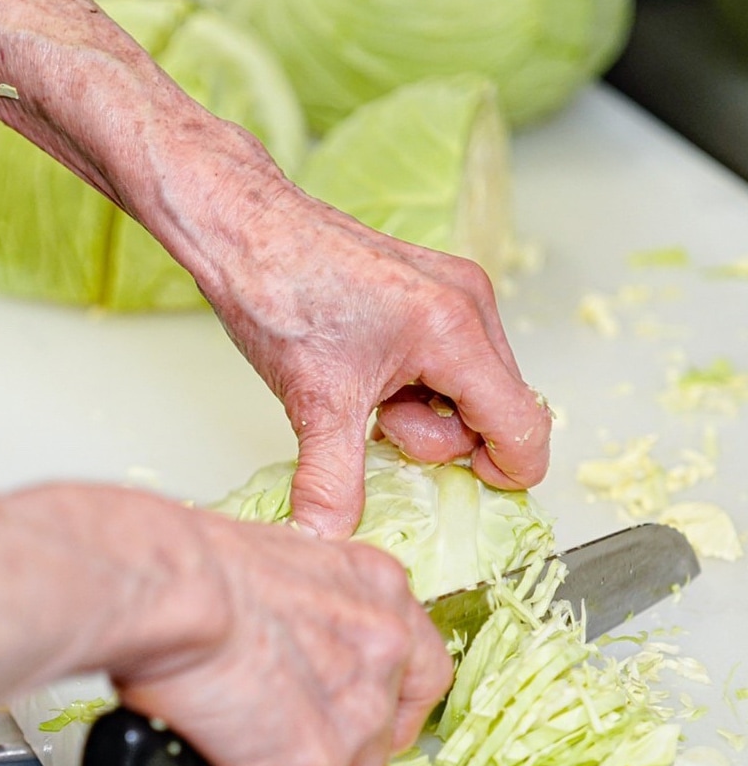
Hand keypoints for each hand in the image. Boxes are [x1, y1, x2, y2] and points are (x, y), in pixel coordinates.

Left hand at [0, 0, 548, 541]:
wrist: (241, 226)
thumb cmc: (278, 292)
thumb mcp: (313, 403)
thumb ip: (334, 482)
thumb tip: (331, 540)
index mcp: (456, 330)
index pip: (524, 428)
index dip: (500, 473)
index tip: (454, 484)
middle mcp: (470, 305)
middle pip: (496, 411)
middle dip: (437, 437)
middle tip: (376, 422)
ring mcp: (452, 292)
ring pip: (468, 388)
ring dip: (420, 411)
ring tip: (361, 393)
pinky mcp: (429, 291)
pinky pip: (445, 361)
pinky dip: (412, 385)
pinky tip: (363, 374)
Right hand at [114, 508, 452, 765]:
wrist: (171, 586)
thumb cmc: (197, 561)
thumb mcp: (279, 560)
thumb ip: (307, 609)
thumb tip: (283, 649)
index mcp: (378, 590)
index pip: (420, 666)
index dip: (384, 702)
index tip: (348, 712)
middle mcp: (383, 652)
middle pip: (380, 737)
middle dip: (330, 751)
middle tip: (272, 740)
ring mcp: (350, 716)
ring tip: (216, 751)